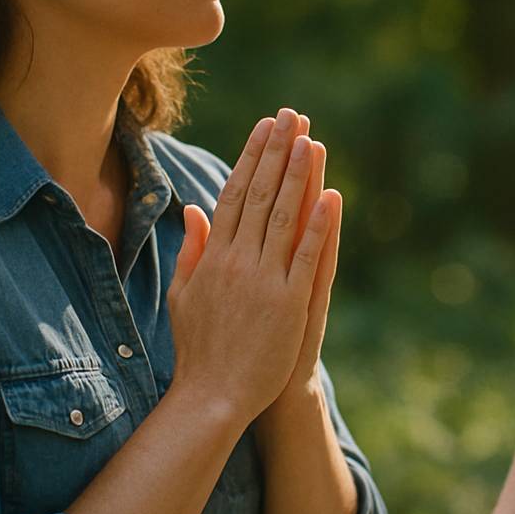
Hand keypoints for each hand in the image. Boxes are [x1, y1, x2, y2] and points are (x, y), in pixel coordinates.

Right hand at [165, 109, 332, 423]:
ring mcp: (264, 281)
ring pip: (283, 217)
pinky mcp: (289, 303)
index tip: (264, 127)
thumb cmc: (197, 348)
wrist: (212, 397)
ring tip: (309, 139)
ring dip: (297, 176)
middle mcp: (237, 262)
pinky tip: (331, 195)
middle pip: (259, 195)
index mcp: (213, 257)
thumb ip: (191, 249)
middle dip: (276, 152)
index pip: (233, 194)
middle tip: (291, 116)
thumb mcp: (183, 293)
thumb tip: (193, 208)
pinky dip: (319, 226)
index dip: (250, 157)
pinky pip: (306, 257)